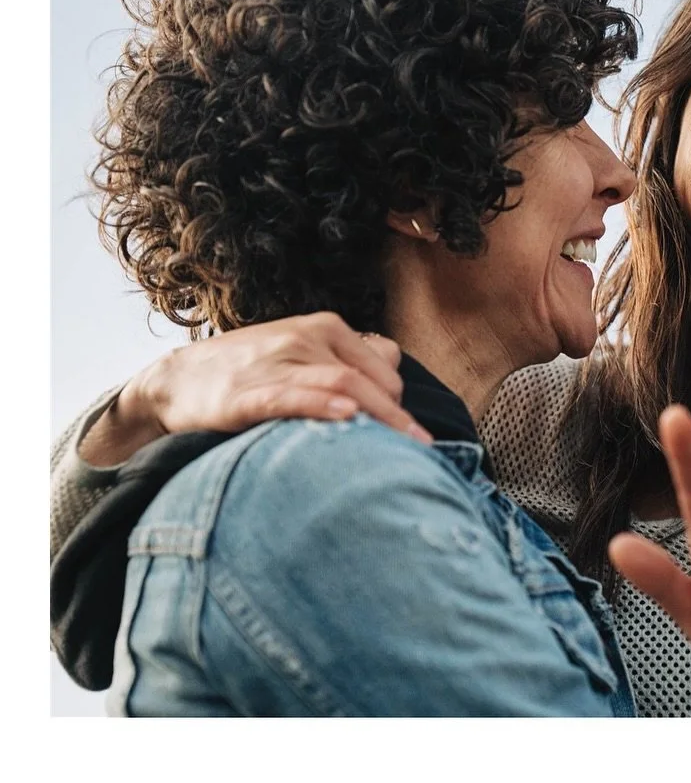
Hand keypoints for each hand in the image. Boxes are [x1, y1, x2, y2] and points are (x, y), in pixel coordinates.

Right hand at [79, 313, 430, 466]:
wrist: (176, 381)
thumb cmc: (248, 372)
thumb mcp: (300, 352)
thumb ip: (346, 360)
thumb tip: (395, 371)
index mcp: (325, 328)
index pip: (384, 367)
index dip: (402, 404)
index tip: (415, 438)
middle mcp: (306, 337)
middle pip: (371, 378)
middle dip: (399, 418)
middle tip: (422, 455)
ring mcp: (277, 361)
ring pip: (342, 384)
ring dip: (379, 418)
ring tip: (406, 449)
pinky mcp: (248, 392)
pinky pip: (294, 396)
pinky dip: (323, 406)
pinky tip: (348, 419)